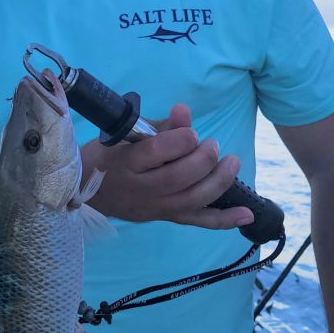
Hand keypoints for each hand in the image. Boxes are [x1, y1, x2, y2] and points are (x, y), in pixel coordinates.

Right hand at [80, 102, 253, 229]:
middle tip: (212, 144)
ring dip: (219, 180)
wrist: (87, 192)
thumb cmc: (108, 156)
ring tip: (231, 162)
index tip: (189, 131)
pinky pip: (198, 221)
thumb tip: (185, 111)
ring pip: (193, 198)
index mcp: (128, 163)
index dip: (182, 138)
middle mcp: (142, 189)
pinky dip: (224, 219)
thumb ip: (160, 125)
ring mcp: (156, 207)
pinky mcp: (167, 217)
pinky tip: (246, 213)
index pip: (159, 151)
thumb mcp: (126, 134)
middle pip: (180, 177)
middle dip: (204, 157)